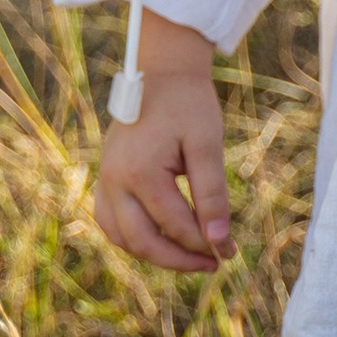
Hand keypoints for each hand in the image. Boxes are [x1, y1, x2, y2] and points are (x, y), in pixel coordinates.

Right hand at [94, 15, 233, 270]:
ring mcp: (105, 180)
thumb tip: (220, 241)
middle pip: (143, 242)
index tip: (231, 251)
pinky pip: (110, 221)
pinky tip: (160, 240)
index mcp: (140, 173)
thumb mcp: (207, 146)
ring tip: (190, 256)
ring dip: (154, 254)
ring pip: (122, 238)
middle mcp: (114, 181)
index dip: (206, 244)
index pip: (175, 226)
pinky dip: (133, 237)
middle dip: (180, 260)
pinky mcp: (105, 177)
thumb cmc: (189, 105)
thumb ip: (212, 195)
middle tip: (213, 263)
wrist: (162, 72)